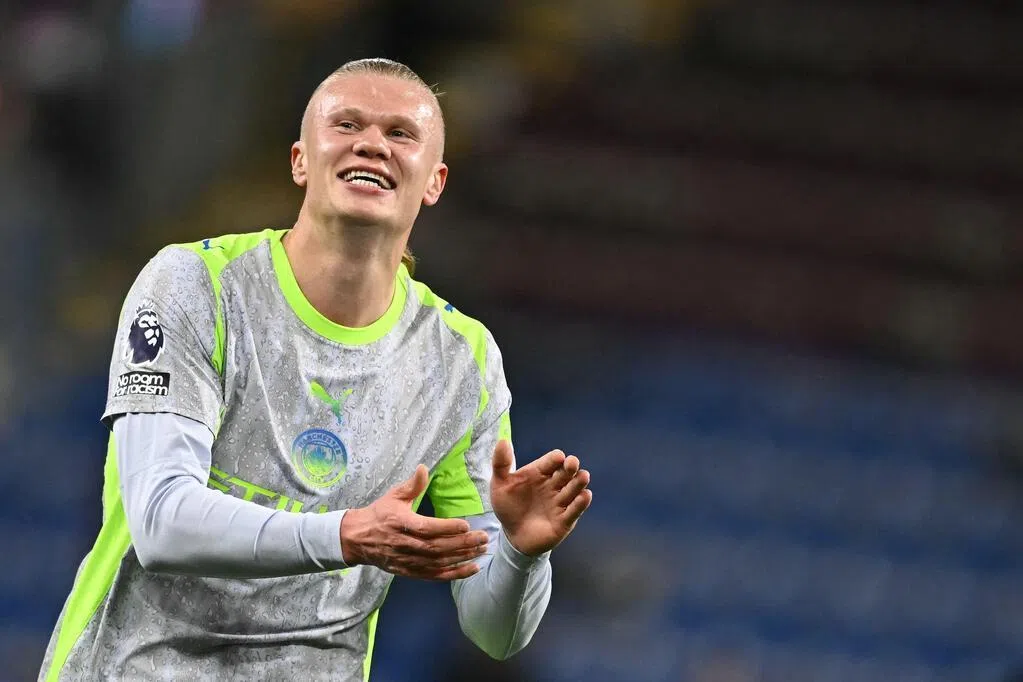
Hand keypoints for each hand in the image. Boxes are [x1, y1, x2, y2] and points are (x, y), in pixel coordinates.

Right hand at [340, 464, 488, 580]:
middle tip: (483, 538)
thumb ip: (412, 485)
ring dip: (462, 558)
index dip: (446, 528)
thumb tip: (424, 468)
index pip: (427, 528)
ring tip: (482, 551)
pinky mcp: (410, 572)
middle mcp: (405, 544)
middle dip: (463, 544)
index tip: (466, 524)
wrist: (357, 539)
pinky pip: (435, 575)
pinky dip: (454, 574)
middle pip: (437, 547)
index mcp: (401, 523)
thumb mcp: (393, 496)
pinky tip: (471, 568)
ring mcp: (408, 561)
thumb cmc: (379, 514)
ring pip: (439, 562)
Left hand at [491, 441, 592, 556]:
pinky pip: (574, 511)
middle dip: (570, 467)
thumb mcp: (499, 485)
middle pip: (566, 472)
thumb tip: (502, 440)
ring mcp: (560, 502)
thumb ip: (501, 464)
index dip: (556, 458)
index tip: (558, 457)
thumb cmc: (508, 507)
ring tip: (583, 476)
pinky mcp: (564, 520)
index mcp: (540, 473)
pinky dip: (581, 503)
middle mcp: (553, 485)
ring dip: (579, 483)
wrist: (512, 536)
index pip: (551, 461)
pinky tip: (584, 496)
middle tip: (572, 463)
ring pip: (573, 489)